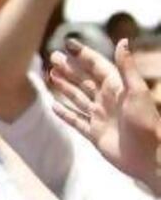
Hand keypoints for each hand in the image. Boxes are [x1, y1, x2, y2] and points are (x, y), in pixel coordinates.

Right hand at [49, 38, 160, 193]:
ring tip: (50, 75)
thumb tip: (122, 41)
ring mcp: (100, 117)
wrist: (150, 158)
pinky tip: (54, 106)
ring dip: (64, 86)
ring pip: (77, 98)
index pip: (96, 66)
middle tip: (53, 56)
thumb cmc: (147, 124)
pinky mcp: (95, 134)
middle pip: (83, 80)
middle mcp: (107, 100)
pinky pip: (76, 121)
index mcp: (117, 88)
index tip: (68, 43)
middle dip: (69, 68)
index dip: (82, 54)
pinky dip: (65, 113)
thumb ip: (127, 67)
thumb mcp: (137, 92)